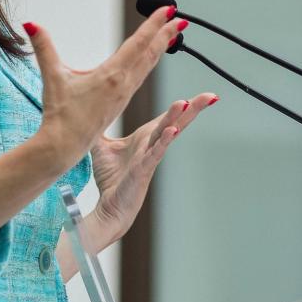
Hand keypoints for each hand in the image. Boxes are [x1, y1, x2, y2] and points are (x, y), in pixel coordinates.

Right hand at [23, 7, 184, 168]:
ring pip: (148, 65)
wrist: (65, 146)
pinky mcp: (121, 101)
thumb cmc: (59, 114)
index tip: (168, 10)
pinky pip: (141, 76)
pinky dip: (150, 62)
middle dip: (166, 34)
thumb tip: (30, 24)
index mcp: (112, 75)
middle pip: (150, 53)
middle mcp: (124, 84)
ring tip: (172, 33)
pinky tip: (151, 57)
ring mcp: (124, 94)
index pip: (138, 43)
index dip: (154, 25)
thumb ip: (43, 48)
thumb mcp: (52, 77)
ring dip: (161, 47)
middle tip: (179, 17)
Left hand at [88, 92, 217, 241]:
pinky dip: (164, 142)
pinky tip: (172, 131)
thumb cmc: (111, 180)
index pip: (168, 117)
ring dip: (176, 118)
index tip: (205, 94)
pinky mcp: (143, 170)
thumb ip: (99, 130)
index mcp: (146, 137)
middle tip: (211, 95)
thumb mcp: (102, 148)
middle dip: (193, 108)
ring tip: (186, 103)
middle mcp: (152, 145)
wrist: (110, 207)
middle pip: (177, 122)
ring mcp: (150, 157)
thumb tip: (90, 112)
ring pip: (167, 134)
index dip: (185, 105)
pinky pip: (155, 153)